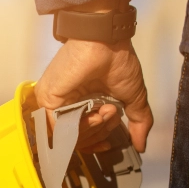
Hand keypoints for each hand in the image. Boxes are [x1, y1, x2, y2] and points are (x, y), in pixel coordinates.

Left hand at [35, 38, 152, 152]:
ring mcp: (55, 103)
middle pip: (76, 138)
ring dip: (93, 129)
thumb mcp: (132, 97)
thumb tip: (141, 145)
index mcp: (82, 104)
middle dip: (99, 133)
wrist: (106, 42)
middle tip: (111, 115)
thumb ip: (138, 122)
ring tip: (106, 111)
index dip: (95, 142)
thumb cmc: (117, 61)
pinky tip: (95, 114)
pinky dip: (81, 126)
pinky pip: (59, 128)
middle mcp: (66, 105)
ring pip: (68, 135)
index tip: (108, 143)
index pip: (81, 135)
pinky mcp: (47, 99)